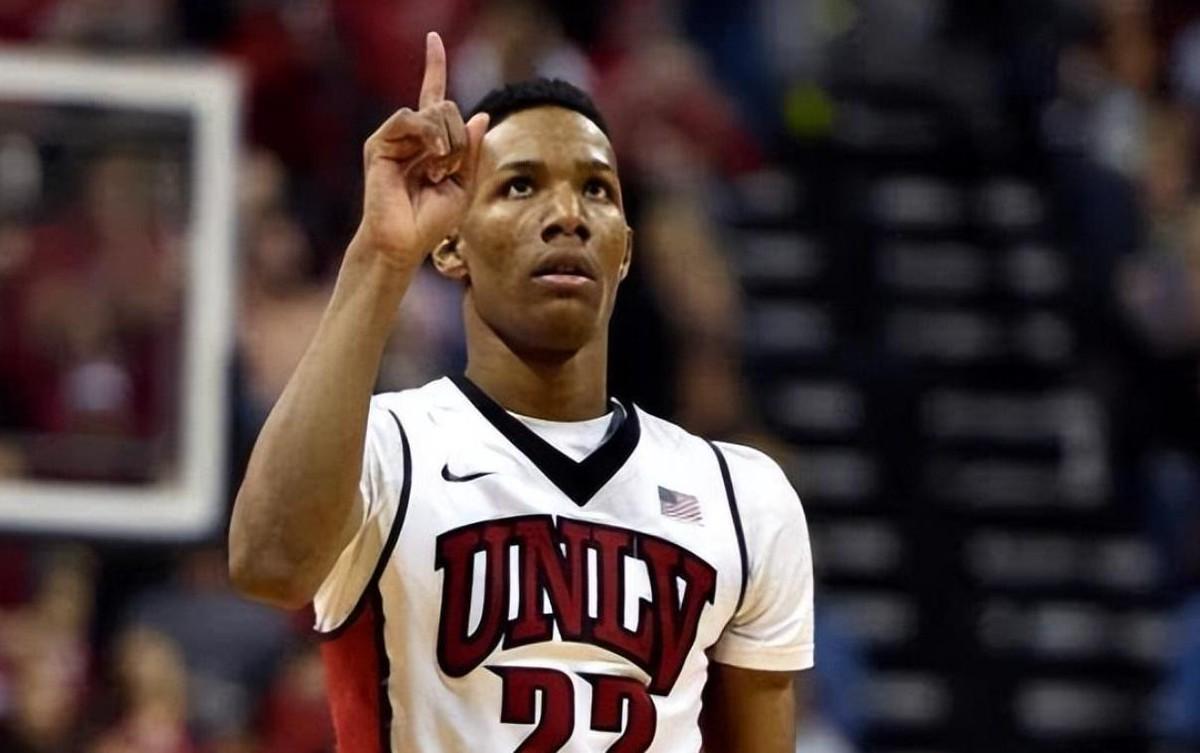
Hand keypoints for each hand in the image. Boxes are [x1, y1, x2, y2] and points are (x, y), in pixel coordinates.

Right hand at [354, 32, 488, 269]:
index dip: (433, 66)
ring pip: (435, 111)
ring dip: (449, 140)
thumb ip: (472, 151)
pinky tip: (434, 157)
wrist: (403, 242)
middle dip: (460, 138)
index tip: (432, 38)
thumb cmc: (430, 221)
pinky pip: (411, 117)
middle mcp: (411, 135)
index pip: (433, 96)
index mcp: (430, 143)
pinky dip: (430, 135)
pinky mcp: (379, 143)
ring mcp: (395, 137)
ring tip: (440, 169)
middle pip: (448, 108)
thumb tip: (480, 114)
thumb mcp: (464, 185)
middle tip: (450, 169)